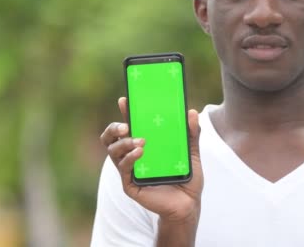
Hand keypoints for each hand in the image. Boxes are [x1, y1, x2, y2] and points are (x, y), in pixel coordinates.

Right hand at [100, 97, 203, 223]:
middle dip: (114, 127)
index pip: (129, 125)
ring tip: (140, 140)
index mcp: (143, 143)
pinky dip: (129, 158)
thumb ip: (192, 134)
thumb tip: (192, 112)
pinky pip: (123, 169)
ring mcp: (129, 170)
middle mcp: (132, 155)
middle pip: (111, 137)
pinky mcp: (130, 185)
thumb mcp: (192, 153)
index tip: (125, 99)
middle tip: (126, 125)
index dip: (125, 112)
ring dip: (123, 143)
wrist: (188, 204)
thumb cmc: (186, 177)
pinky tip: (139, 152)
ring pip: (113, 151)